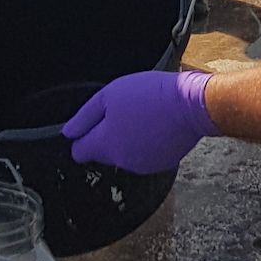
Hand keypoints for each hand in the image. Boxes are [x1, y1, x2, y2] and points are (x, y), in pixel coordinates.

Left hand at [62, 70, 215, 172]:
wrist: (192, 105)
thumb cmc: (150, 95)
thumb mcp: (110, 95)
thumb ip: (85, 117)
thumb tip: (69, 133)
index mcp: (105, 144)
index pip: (79, 152)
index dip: (81, 138)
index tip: (89, 126)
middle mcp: (121, 161)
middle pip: (103, 152)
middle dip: (107, 136)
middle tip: (123, 112)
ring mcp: (143, 165)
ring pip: (124, 154)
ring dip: (128, 140)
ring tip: (143, 116)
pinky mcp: (162, 164)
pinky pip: (145, 155)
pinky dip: (147, 144)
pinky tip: (156, 126)